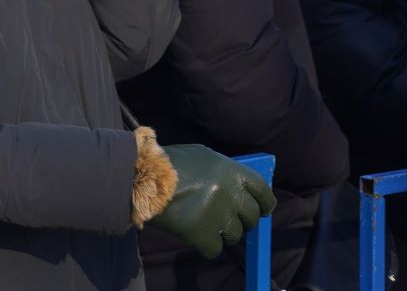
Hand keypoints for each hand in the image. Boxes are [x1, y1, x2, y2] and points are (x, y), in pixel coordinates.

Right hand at [146, 145, 277, 259]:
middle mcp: (229, 193)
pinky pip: (215, 250)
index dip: (265, 204)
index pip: (263, 192)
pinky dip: (207, 247)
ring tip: (208, 225)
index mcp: (231, 171)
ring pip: (235, 235)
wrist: (141, 177)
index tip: (263, 211)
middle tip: (229, 221)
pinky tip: (196, 237)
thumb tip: (239, 187)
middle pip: (252, 217)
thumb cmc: (170, 164)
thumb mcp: (203, 156)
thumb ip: (225, 171)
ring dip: (224, 234)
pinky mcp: (201, 233)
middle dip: (243, 221)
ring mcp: (217, 214)